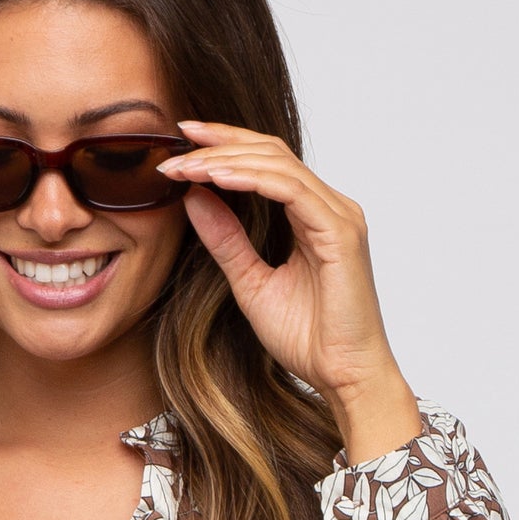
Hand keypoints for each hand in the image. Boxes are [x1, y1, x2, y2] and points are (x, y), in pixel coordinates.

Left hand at [160, 120, 423, 458]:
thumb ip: (226, 241)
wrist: (343, 375)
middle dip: (220, 144)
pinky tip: (218, 177)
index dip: (224, 146)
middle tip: (175, 145)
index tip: (181, 144)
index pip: (266, 163)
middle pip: (271, 153)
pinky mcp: (340, 232)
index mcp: (311, 216)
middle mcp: (329, 206)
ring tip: (186, 165)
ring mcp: (338, 215)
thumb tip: (193, 199)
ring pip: (279, 165)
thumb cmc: (308, 338)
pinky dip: (253, 180)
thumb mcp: (251, 283)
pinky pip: (293, 191)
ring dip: (227, 160)